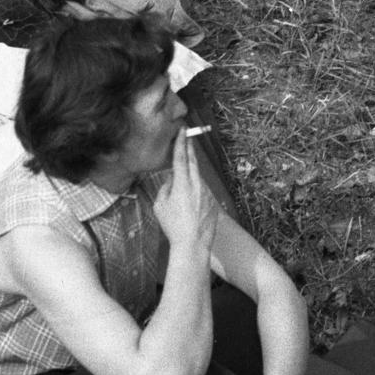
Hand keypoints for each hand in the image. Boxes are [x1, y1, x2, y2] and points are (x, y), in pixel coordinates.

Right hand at [152, 128, 217, 254]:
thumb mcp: (160, 206)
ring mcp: (208, 193)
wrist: (193, 244)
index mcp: (182, 184)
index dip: (181, 143)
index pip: (181, 158)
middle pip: (194, 162)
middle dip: (190, 148)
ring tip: (182, 188)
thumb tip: (171, 180)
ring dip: (191, 176)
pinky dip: (196, 191)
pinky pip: (203, 191)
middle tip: (188, 136)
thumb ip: (165, 188)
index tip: (182, 130)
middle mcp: (197, 185)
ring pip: (198, 178)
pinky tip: (190, 204)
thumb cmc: (173, 226)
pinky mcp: (214, 201)